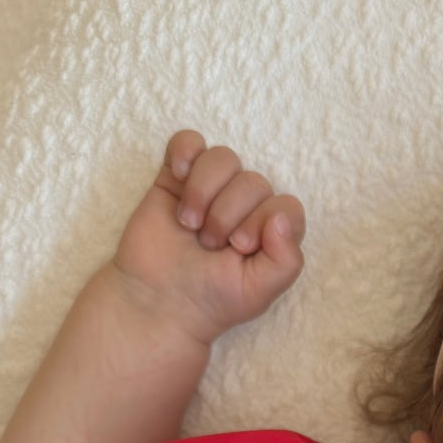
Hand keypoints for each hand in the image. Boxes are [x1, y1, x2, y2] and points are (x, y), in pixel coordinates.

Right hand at [109, 131, 306, 341]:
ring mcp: (211, 190)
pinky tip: (178, 177)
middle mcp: (245, 207)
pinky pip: (189, 141)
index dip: (263, 221)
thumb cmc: (210, 300)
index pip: (285, 205)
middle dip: (227, 214)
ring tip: (188, 223)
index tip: (238, 247)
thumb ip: (286, 261)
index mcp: (270, 232)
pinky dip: (185, 152)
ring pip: (224, 158)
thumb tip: (280, 217)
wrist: (156, 301)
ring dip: (204, 190)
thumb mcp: (259, 292)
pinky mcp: (176, 178)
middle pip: (253, 181)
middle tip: (208, 245)